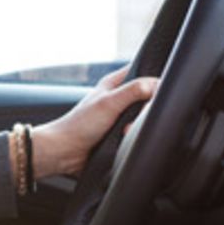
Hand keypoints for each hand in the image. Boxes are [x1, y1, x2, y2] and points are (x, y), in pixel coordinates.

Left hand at [31, 66, 157, 177]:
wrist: (66, 152)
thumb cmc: (79, 125)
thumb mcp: (108, 103)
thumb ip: (132, 91)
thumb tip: (155, 85)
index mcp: (113, 83)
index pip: (142, 71)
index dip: (153, 79)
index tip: (157, 92)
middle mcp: (117, 97)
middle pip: (147, 96)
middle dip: (147, 108)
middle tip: (137, 117)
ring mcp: (119, 116)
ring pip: (143, 116)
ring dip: (140, 125)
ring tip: (126, 131)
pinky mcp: (120, 133)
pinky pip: (137, 131)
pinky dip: (135, 135)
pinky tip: (126, 138)